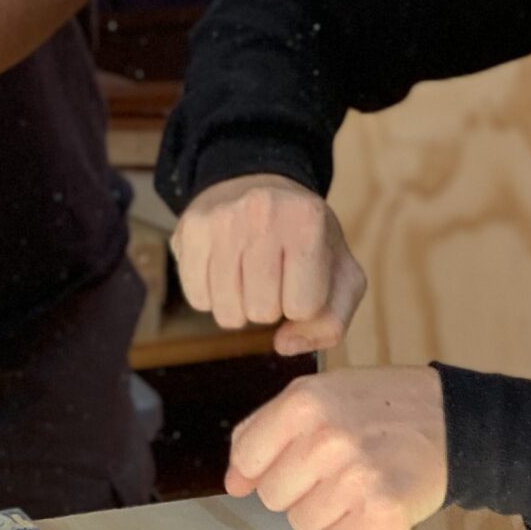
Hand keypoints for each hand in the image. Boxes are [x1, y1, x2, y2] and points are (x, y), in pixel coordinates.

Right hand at [171, 174, 365, 356]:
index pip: (303, 308)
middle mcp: (262, 213)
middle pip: (261, 312)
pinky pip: (197, 299)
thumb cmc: (304, 237)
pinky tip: (224, 271)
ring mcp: (220, 220)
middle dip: (270, 306)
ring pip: (226, 313)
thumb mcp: (341, 273)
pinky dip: (212, 297)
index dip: (303, 304)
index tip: (301, 279)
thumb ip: (331, 323)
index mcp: (307, 220)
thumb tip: (284, 345)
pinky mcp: (189, 230)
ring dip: (240, 307)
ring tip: (249, 276)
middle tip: (273, 277)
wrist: (257, 184)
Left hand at [226, 365, 447, 529]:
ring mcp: (354, 476)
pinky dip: (354, 528)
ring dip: (327, 510)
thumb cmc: (377, 407)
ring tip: (356, 481)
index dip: (261, 468)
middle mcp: (325, 438)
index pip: (247, 458)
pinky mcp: (382, 510)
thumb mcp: (319, 394)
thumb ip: (265, 431)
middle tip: (333, 468)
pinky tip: (373, 500)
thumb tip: (234, 483)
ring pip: (303, 523)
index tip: (286, 464)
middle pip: (273, 496)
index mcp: (303, 402)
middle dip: (297, 488)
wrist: (450, 420)